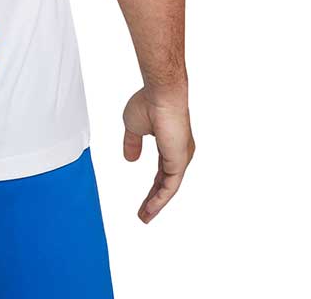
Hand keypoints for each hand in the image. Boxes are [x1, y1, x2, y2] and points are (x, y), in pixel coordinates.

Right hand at [123, 86, 194, 222]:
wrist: (160, 95)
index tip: (144, 200)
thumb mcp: (133, 126)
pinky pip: (169, 187)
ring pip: (168, 188)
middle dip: (154, 200)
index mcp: (169, 145)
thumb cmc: (149, 103)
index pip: (161, 172)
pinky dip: (160, 199)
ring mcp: (180, 158)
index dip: (152, 187)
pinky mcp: (179, 162)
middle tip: (144, 214)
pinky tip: (151, 208)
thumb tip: (130, 159)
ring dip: (156, 204)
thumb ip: (132, 143)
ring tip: (144, 216)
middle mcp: (178, 154)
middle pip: (165, 184)